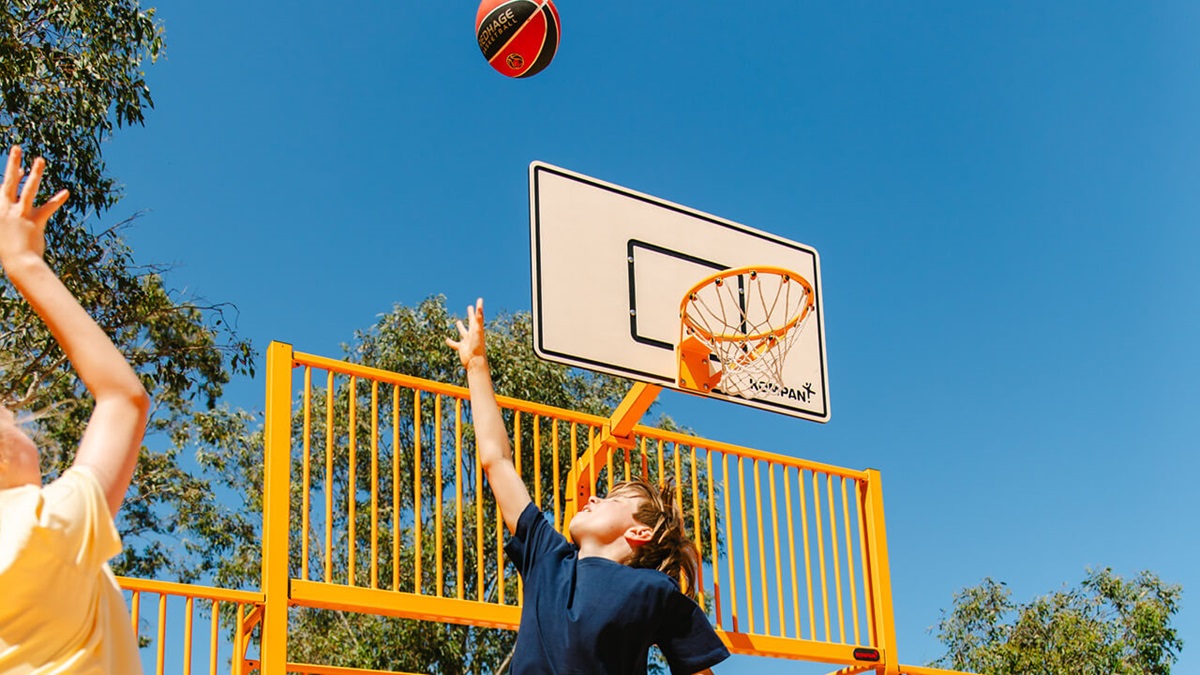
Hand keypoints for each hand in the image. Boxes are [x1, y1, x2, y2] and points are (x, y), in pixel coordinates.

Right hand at [0, 146, 69, 264]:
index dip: (10, 176)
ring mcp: (21, 214)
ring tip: (40, 159)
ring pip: (28, 189)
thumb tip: (11, 211)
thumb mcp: (3, 231)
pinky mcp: (35, 221)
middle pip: (9, 181)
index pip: (1, 188)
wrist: (18, 263)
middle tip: (17, 147)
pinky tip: (66, 192)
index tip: (19, 167)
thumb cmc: (9, 250)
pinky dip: (57, 200)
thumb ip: (7, 217)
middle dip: (13, 163)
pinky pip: (48, 208)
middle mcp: (7, 209)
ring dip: (35, 173)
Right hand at [445, 298, 486, 370]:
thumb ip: (478, 319)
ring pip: (463, 332)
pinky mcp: (461, 347)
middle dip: (471, 314)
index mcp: (477, 329)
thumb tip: (480, 307)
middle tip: (469, 307)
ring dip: (461, 327)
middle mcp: (472, 334)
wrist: (475, 361)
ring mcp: (467, 340)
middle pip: (472, 321)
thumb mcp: (477, 330)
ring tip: (458, 322)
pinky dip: (450, 342)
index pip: (478, 316)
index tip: (479, 300)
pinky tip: (446, 340)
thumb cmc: (478, 346)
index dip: (479, 308)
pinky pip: (455, 344)